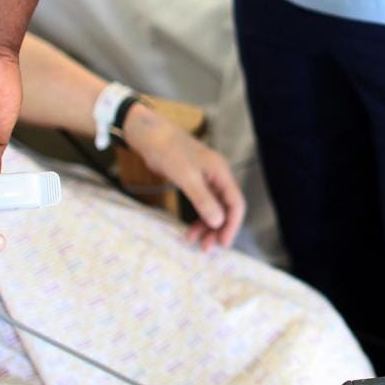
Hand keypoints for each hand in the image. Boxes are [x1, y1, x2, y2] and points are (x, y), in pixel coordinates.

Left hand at [121, 103, 245, 251]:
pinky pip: (201, 204)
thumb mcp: (186, 178)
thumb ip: (203, 200)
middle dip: (218, 228)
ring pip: (213, 208)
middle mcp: (217, 177)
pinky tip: (189, 231)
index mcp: (221, 173)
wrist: (149, 135)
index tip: (223, 243)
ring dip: (206, 226)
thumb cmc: (169, 152)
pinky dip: (197, 218)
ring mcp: (206, 180)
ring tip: (195, 242)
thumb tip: (218, 222)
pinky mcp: (193, 182)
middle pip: (226, 208)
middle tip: (207, 248)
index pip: (236, 203)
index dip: (232, 224)